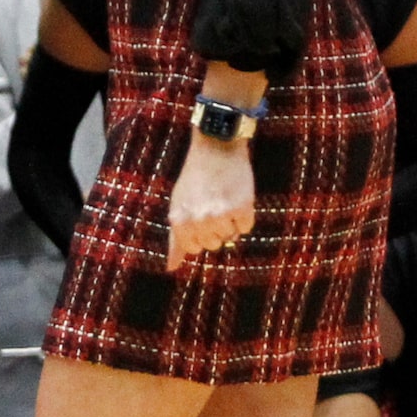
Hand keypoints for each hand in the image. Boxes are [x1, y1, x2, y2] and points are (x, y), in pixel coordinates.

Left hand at [165, 133, 254, 271]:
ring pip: (230, 237)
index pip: (193, 248)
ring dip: (230, 221)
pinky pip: (246, 227)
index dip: (200, 234)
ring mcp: (220, 215)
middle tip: (213, 203)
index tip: (200, 216)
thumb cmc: (196, 178)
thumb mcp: (178, 205)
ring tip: (223, 198)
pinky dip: (244, 215)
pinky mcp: (241, 208)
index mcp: (179, 220)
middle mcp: (198, 220)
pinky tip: (236, 196)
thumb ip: (175, 238)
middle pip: (213, 244)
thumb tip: (171, 268)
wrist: (216, 147)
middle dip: (216, 228)